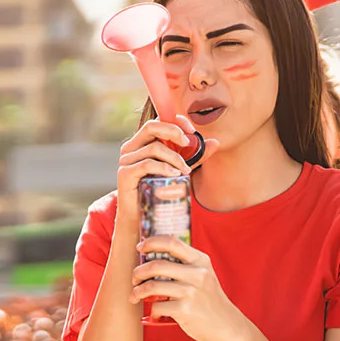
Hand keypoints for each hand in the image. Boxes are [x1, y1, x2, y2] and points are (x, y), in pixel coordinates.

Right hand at [114, 118, 216, 232]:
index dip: (174, 122)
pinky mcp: (125, 173)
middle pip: (151, 127)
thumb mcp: (180, 170)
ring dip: (175, 158)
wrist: (143, 218)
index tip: (192, 131)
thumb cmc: (160, 192)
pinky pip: (147, 164)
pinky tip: (176, 175)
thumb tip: (215, 142)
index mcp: (141, 143)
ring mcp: (126, 160)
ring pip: (154, 148)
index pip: (156, 123)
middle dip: (173, 132)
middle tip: (188, 143)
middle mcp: (131, 148)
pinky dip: (165, 167)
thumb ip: (195, 157)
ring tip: (186, 171)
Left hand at [130, 237, 243, 340]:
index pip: (171, 242)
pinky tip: (155, 313)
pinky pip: (157, 306)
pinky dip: (153, 310)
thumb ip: (184, 262)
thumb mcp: (203, 274)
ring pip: (152, 286)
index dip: (151, 242)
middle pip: (156, 265)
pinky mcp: (186, 310)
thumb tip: (151, 251)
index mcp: (200, 261)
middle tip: (134, 278)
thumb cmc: (209, 299)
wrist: (228, 327)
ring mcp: (191, 292)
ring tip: (135, 295)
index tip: (139, 248)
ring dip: (138, 291)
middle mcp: (197, 274)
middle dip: (138, 272)